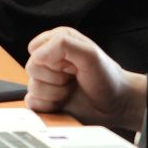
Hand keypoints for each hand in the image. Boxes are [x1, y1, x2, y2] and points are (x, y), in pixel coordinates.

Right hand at [24, 27, 146, 130]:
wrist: (116, 105)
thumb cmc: (106, 77)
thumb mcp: (89, 54)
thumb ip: (62, 45)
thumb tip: (36, 55)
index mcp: (57, 42)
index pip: (35, 48)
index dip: (51, 59)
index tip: (72, 64)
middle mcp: (49, 60)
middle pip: (31, 69)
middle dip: (55, 78)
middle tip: (73, 78)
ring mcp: (46, 81)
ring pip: (32, 88)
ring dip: (55, 93)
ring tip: (71, 90)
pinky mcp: (44, 100)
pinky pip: (32, 104)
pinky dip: (48, 106)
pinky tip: (63, 102)